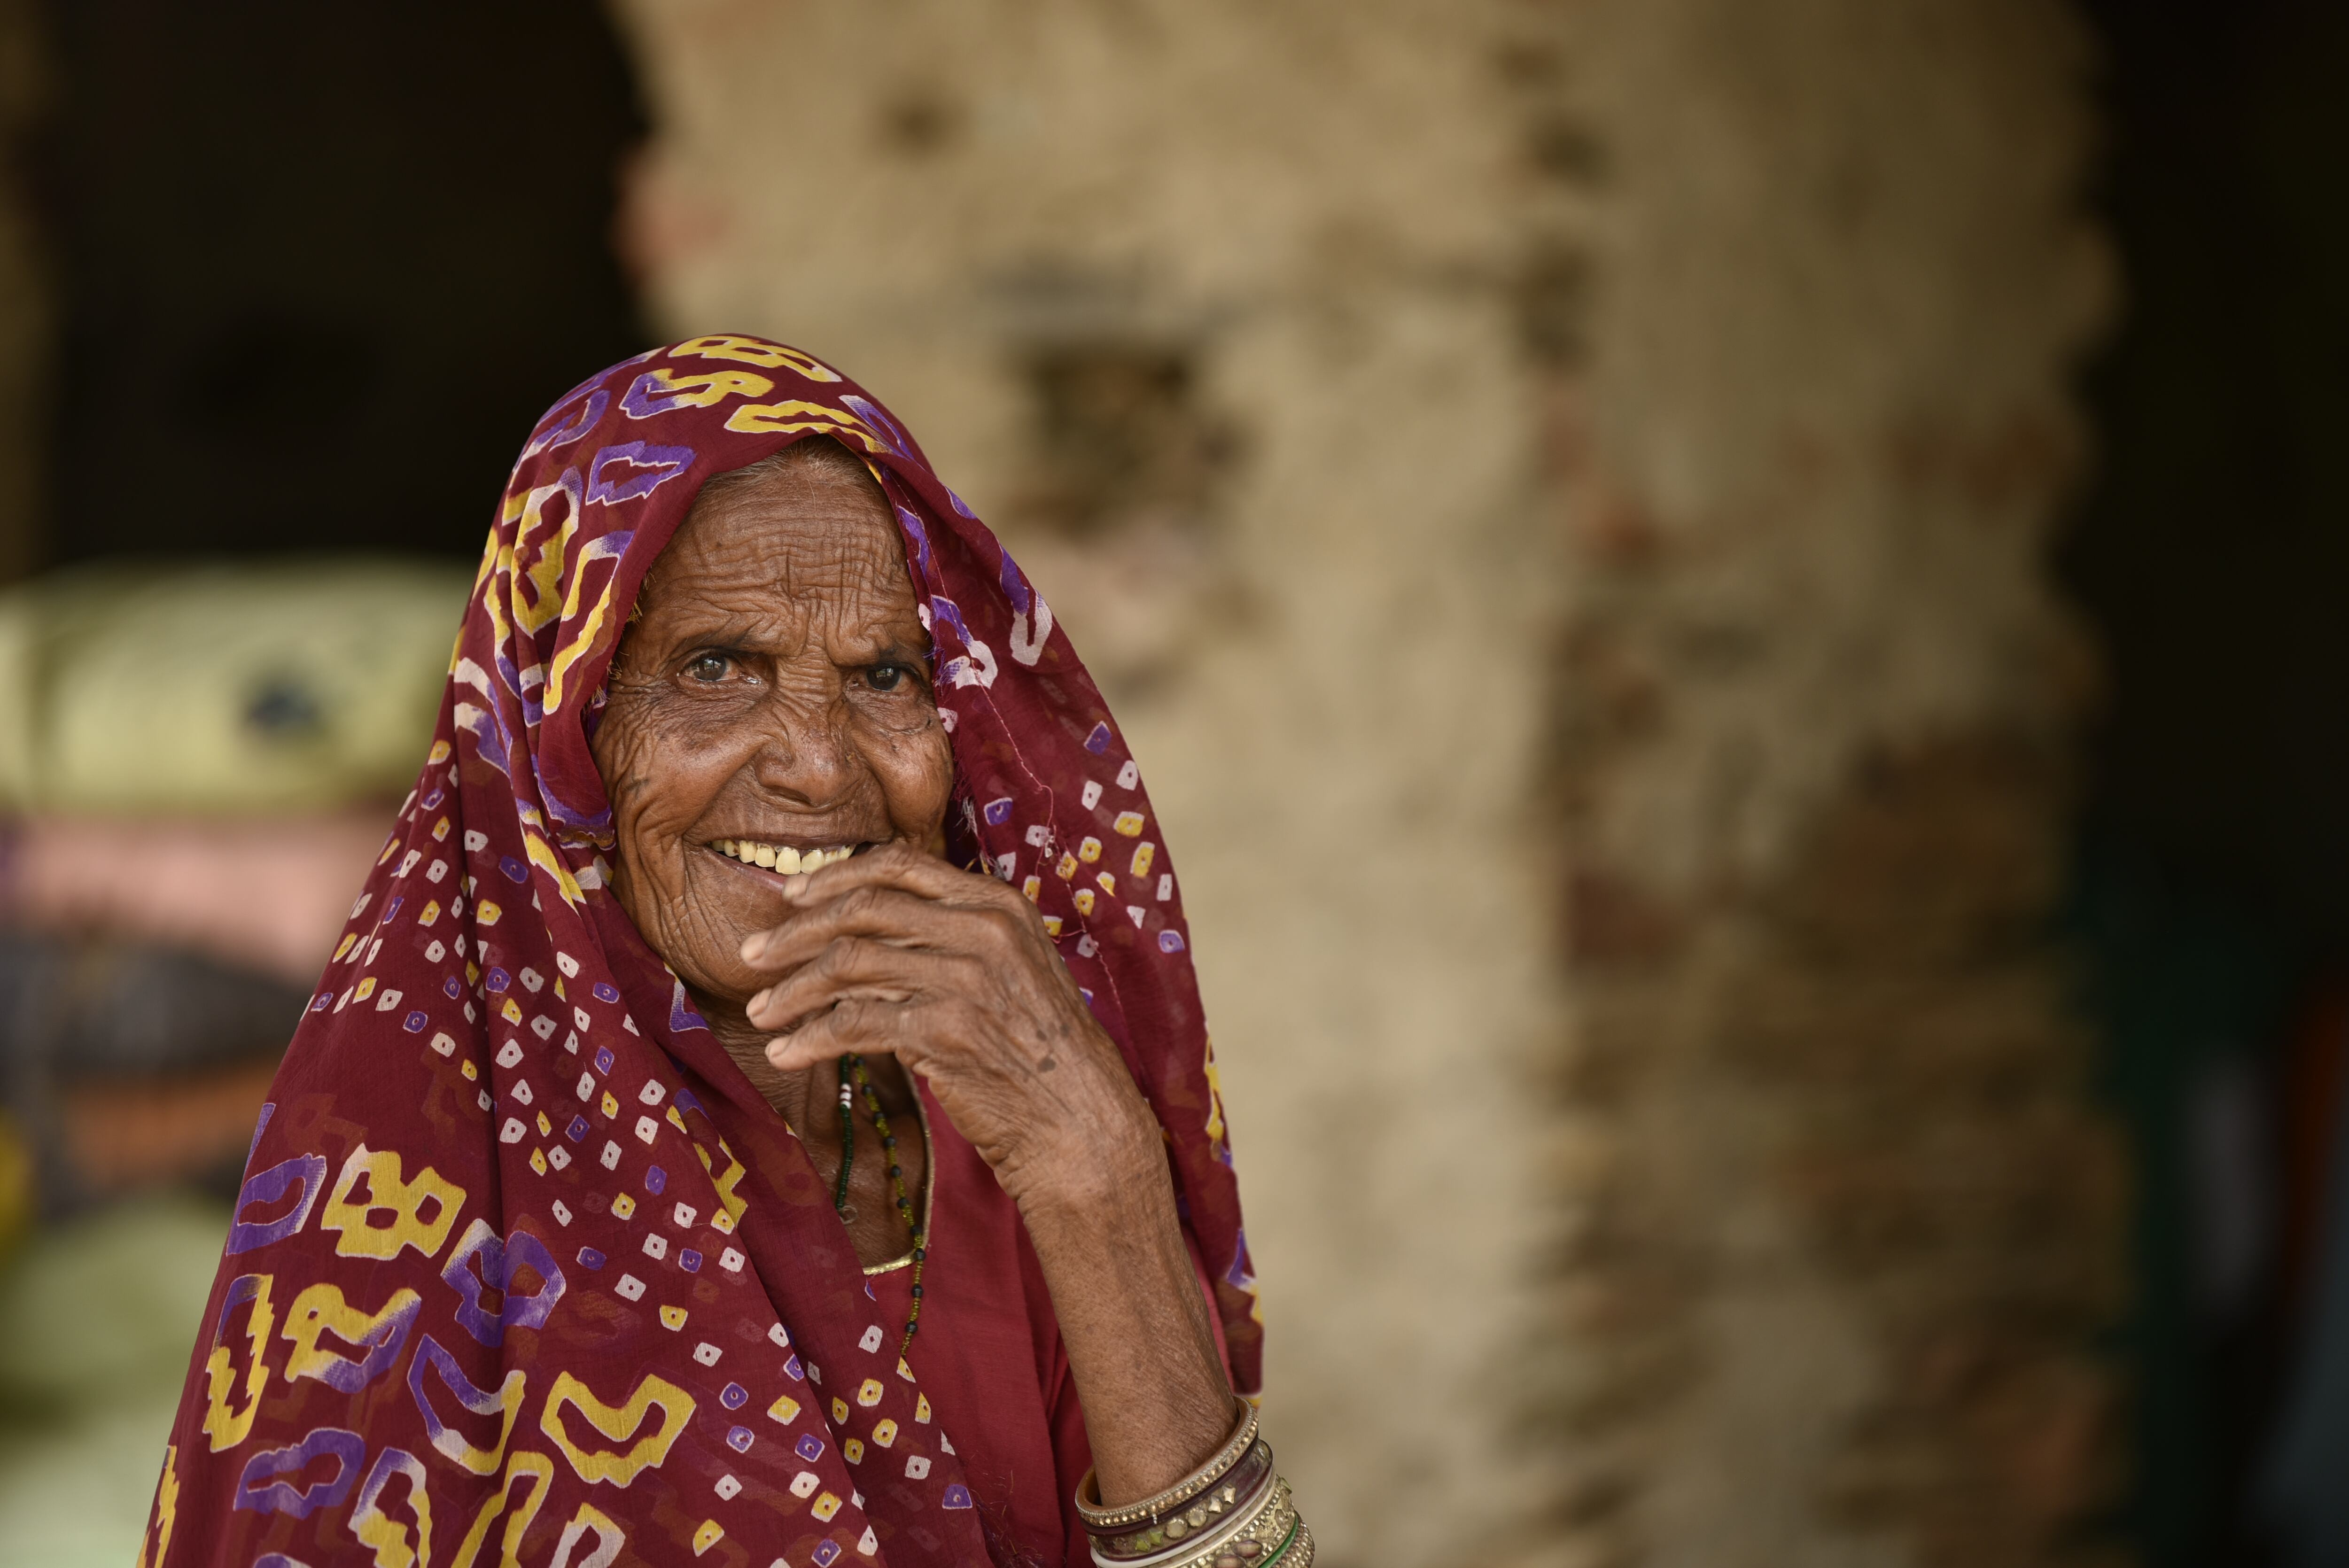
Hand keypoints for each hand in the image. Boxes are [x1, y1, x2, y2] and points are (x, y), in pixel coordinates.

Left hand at [739, 844, 1158, 1212]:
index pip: (899, 865)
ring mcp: (966, 977)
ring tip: (760, 1012)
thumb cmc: (1037, 1050)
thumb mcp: (1009, 968)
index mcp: (997, 903)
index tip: (792, 895)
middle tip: (752, 957)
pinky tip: (786, 1050)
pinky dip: (809, 1036)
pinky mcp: (946, 1030)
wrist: (1080, 1118)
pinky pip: (855, 1023)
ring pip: (850, 964)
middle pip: (862, 909)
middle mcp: (983, 929)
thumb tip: (867, 927)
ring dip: (792, 989)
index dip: (836, 875)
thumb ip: (952, 936)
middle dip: (794, 932)